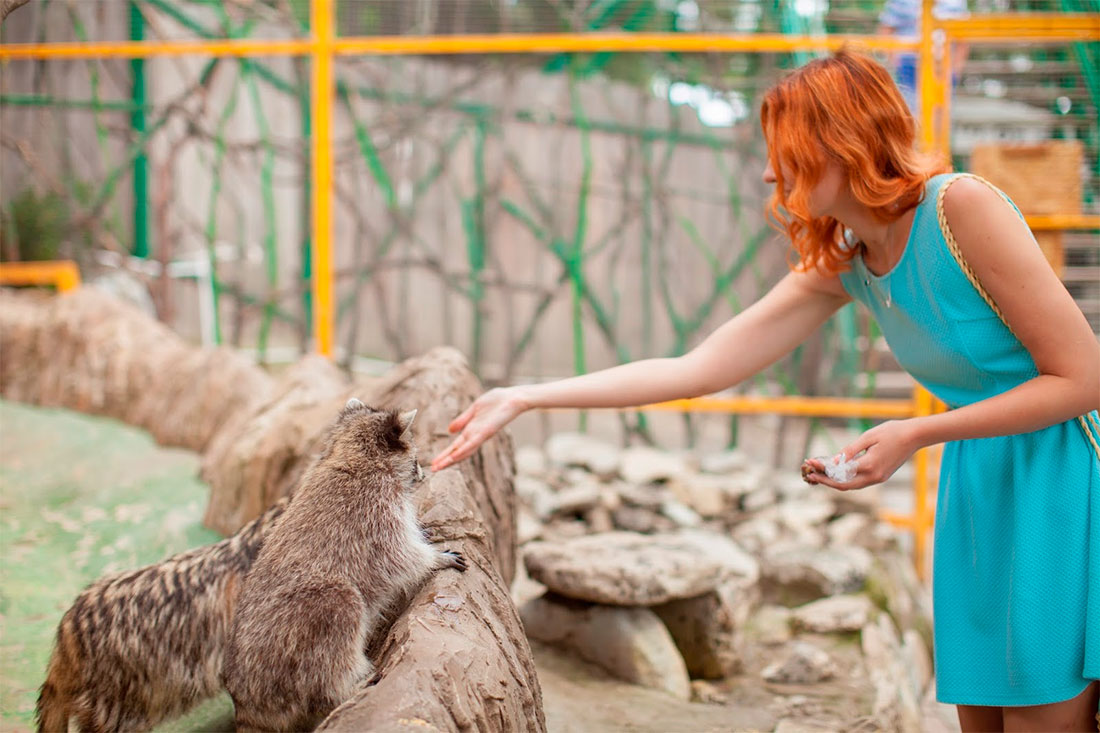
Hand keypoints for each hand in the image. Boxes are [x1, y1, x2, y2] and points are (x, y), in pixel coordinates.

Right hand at [430, 387, 529, 470]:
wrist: (513, 398)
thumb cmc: (497, 401)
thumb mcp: (474, 409)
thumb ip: (463, 420)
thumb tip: (450, 431)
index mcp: (472, 430)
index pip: (456, 446)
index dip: (445, 454)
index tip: (434, 463)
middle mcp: (476, 435)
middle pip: (458, 451)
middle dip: (445, 460)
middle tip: (432, 470)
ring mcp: (481, 435)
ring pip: (464, 450)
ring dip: (451, 459)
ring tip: (438, 467)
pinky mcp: (487, 431)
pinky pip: (473, 443)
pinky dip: (463, 450)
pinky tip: (454, 456)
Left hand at [801, 419, 921, 490]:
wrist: (915, 436)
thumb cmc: (892, 432)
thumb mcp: (868, 437)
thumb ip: (850, 450)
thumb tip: (833, 462)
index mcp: (870, 465)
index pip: (840, 473)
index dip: (823, 469)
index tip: (811, 462)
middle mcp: (874, 476)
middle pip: (843, 485)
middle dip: (825, 480)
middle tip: (809, 473)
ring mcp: (878, 479)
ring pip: (851, 486)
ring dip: (834, 481)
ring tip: (818, 474)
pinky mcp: (881, 477)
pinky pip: (859, 482)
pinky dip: (845, 479)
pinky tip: (835, 472)